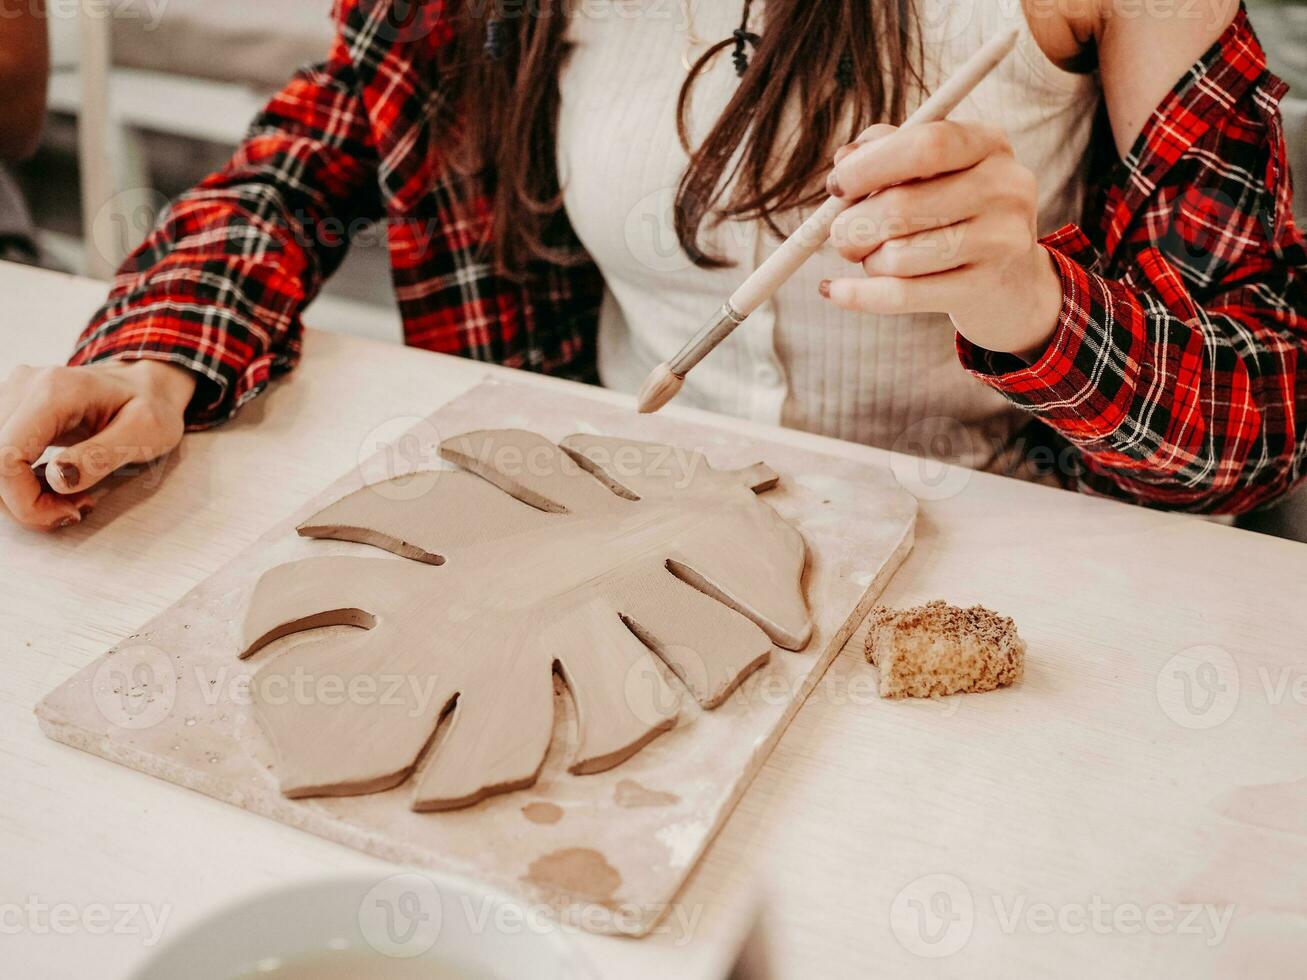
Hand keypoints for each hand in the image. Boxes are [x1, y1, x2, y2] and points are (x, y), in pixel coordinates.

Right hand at [0, 360, 195, 530]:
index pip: (5, 456)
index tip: (68, 513)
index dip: (24, 500)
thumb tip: (58, 479)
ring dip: (19, 494)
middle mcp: (23, 386)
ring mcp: (10, 395)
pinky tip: (54, 483)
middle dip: (23, 502)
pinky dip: (16, 482)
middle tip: (72, 510)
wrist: (145, 384)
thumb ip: (102, 456)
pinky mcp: (8, 409)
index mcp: (56, 391)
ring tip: (68, 496)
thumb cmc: (152, 406)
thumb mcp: (146, 433)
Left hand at [821, 121, 1063, 358]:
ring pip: (897, 255)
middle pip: (901, 206)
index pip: (925, 145)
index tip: (836, 186)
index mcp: (988, 144)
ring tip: (875, 259)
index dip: (868, 166)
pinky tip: (833, 290)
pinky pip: (902, 295)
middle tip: (842, 235)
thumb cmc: (958, 215)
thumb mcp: (935, 172)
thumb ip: (888, 152)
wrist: (1015, 283)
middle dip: (852, 225)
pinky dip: (858, 294)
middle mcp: (1004, 187)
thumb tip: (844, 159)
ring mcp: (1000, 240)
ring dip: (868, 261)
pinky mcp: (985, 288)